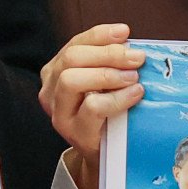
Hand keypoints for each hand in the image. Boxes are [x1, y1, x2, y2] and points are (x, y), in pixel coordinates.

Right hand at [40, 22, 142, 170]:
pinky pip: (92, 107)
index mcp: (55, 72)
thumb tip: (130, 44)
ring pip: (72, 80)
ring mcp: (59, 112)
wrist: (105, 155)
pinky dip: (117, 97)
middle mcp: (51, 90)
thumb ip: (109, 63)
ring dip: (107, 74)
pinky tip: (134, 94)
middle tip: (136, 58)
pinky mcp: (73, 131)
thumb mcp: (103, 83)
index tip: (124, 32)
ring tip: (133, 77)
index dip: (99, 35)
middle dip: (107, 53)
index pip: (74, 45)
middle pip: (71, 59)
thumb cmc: (107, 114)